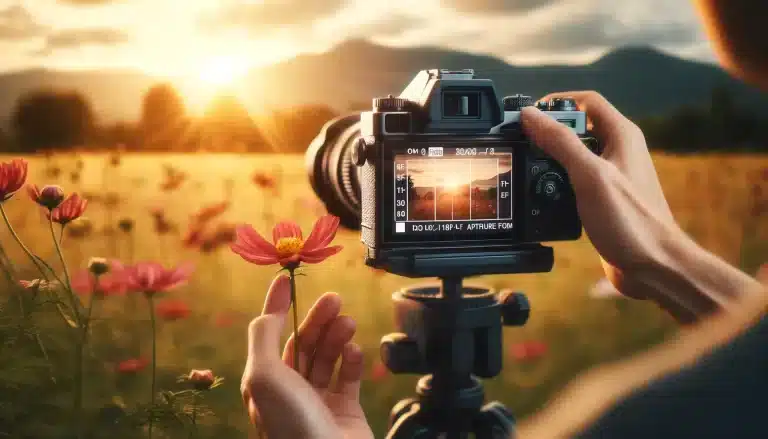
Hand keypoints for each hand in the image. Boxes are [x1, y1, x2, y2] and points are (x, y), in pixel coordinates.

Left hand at [241, 275, 372, 438]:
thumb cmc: (291, 423)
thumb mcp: (263, 376)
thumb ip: (263, 338)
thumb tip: (271, 307)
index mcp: (263, 382)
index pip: (270, 334)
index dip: (278, 306)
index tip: (288, 280)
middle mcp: (289, 390)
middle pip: (303, 343)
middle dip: (317, 318)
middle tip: (335, 299)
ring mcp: (318, 400)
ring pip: (327, 357)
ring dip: (336, 336)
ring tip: (347, 322)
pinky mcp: (345, 410)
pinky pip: (348, 377)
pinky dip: (351, 360)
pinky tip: (354, 351)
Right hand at [520, 92, 712, 320]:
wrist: (652, 266)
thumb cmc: (631, 221)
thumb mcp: (589, 175)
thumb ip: (560, 142)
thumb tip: (531, 116)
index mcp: (622, 135)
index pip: (586, 101)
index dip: (557, 102)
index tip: (530, 116)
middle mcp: (619, 151)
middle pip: (577, 127)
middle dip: (550, 133)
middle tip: (527, 145)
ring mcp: (611, 175)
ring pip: (574, 155)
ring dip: (552, 160)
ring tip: (533, 171)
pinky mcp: (603, 198)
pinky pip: (575, 180)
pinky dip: (558, 184)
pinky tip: (546, 197)